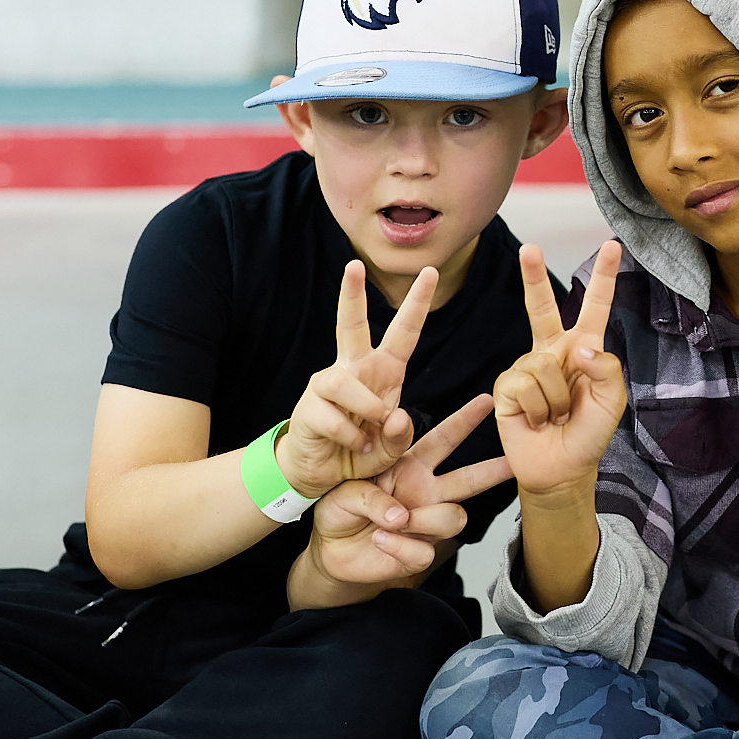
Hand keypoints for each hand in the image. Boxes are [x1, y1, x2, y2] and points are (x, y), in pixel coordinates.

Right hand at [278, 260, 435, 497]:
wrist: (322, 473)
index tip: (429, 272)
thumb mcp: (394, 447)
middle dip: (352, 294)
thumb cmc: (362, 450)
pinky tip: (353, 446)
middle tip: (354, 265)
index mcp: (385, 371)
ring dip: (365, 411)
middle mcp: (355, 369)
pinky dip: (350, 437)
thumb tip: (395, 415)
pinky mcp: (309, 407)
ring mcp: (328, 385)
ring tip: (370, 436)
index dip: (417, 303)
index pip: (404, 332)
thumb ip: (402, 436)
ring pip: (344, 381)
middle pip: (351, 325)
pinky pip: (334, 416)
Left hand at [303, 395, 511, 591]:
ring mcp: (425, 523)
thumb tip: (401, 516)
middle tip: (515, 461)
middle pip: (469, 479)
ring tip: (393, 523)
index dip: (465, 420)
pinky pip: (424, 550)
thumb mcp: (347, 491)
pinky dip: (399, 547)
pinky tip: (380, 541)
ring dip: (423, 520)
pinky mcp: (418, 552)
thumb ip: (373, 495)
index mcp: (410, 466)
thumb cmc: (338, 512)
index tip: (487, 401)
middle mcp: (426, 492)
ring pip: (453, 518)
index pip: (443, 439)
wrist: (329, 552)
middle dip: (494, 470)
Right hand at [494, 242, 626, 502]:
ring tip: (555, 415)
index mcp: (584, 349)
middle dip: (533, 276)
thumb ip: (606, 369)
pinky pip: (523, 385)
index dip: (604, 277)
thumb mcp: (612, 401)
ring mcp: (526, 367)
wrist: (561, 469)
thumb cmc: (589, 433)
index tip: (612, 245)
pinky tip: (535, 419)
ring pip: (543, 365)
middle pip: (542, 307)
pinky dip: (535, 407)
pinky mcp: (506, 386)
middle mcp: (553, 351)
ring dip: (555, 398)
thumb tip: (577, 348)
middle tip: (529, 247)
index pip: (595, 307)